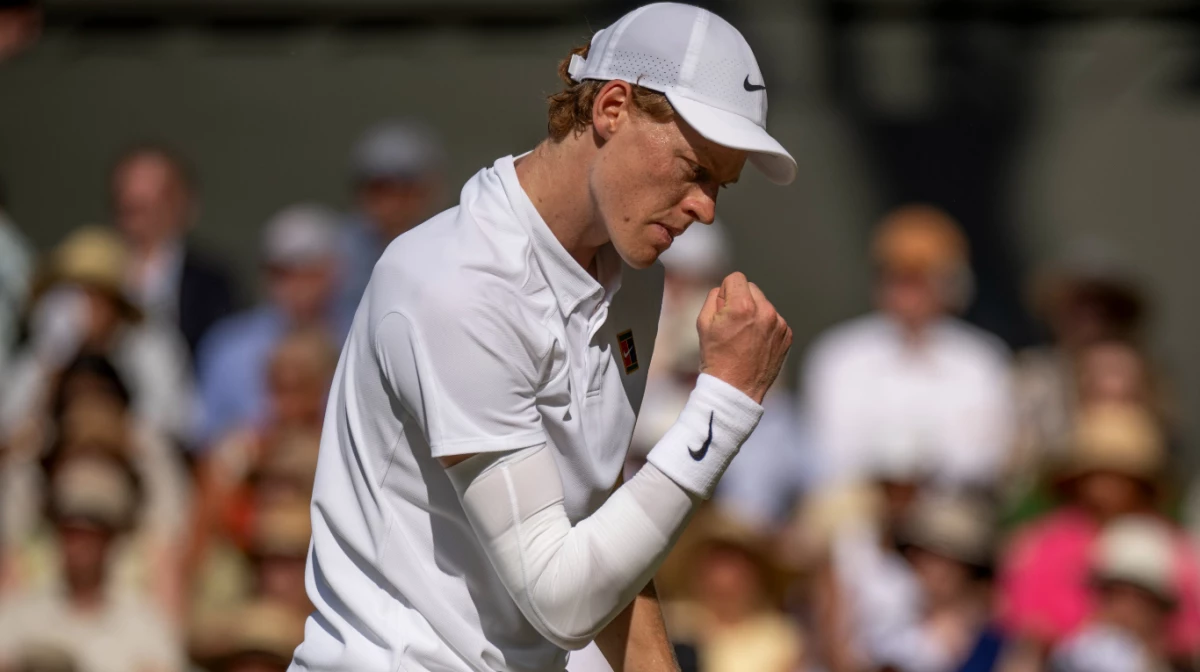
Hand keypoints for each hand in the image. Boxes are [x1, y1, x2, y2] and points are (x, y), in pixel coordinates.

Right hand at [696, 272, 791, 403]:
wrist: (735, 389)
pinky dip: (765, 327)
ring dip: (754, 313)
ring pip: (764, 304)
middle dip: (741, 300)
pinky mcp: (787, 335)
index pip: (736, 278)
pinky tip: (755, 344)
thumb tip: (726, 289)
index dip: (725, 291)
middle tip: (732, 324)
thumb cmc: (716, 357)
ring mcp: (779, 324)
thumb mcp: (703, 323)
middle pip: (751, 288)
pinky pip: (774, 320)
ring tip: (744, 337)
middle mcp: (765, 311)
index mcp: (742, 306)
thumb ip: (714, 297)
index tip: (723, 308)